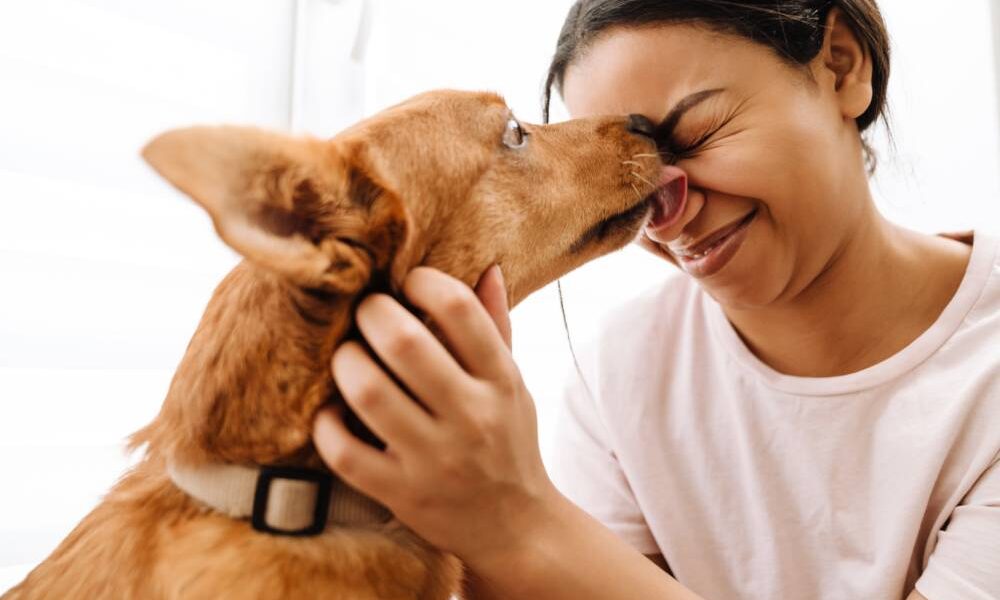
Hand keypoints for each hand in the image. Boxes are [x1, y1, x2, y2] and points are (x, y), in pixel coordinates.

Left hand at [312, 265, 559, 566]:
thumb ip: (496, 327)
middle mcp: (471, 417)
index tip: (408, 283)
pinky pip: (344, 452)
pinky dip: (327, 424)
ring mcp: (434, 459)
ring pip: (368, 391)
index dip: (423, 281)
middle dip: (371, 313)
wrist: (516, 528)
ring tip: (347, 355)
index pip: (460, 309)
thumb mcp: (513, 384)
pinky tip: (333, 411)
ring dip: (345, 362)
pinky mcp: (401, 495)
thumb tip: (488, 267)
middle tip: (364, 312)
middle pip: (405, 342)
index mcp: (500, 380)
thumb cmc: (508, 442)